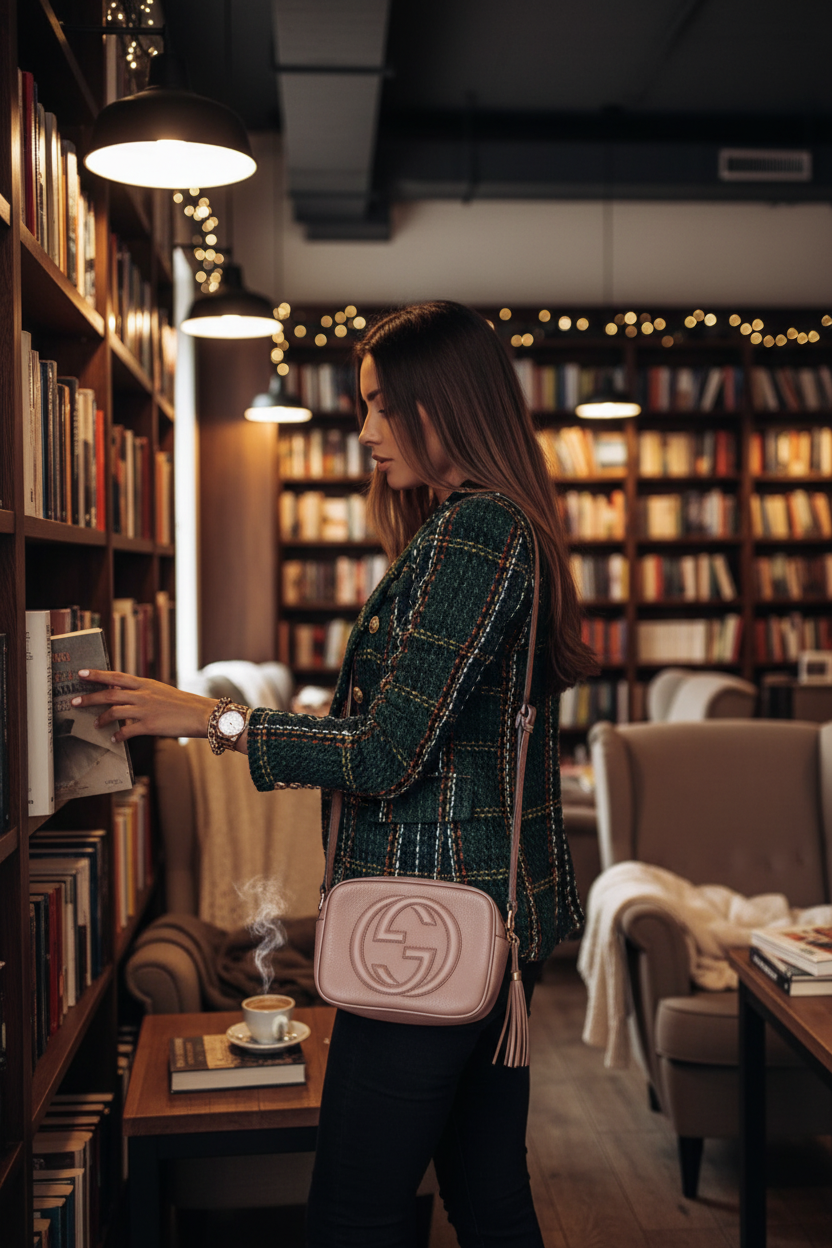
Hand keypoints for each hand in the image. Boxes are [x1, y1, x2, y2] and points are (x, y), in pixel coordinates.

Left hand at [71, 669, 217, 743]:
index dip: (97, 675)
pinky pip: (126, 731)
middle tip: (74, 701)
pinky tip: (114, 739)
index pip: (116, 677)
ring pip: (114, 712)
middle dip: (89, 698)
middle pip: (109, 694)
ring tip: (95, 724)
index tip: (82, 673)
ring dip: (101, 718)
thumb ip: (143, 692)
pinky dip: (117, 735)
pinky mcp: (149, 725)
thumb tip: (125, 695)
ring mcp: (145, 710)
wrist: (201, 714)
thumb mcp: (162, 691)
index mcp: (146, 684)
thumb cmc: (183, 704)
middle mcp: (142, 695)